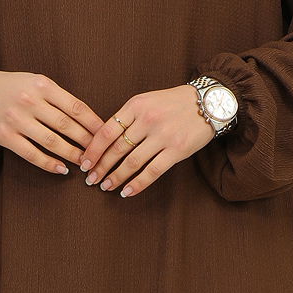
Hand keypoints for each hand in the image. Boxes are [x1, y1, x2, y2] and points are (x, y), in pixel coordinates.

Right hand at [0, 69, 102, 174]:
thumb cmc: (11, 87)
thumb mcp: (35, 82)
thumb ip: (57, 97)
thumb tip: (87, 119)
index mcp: (42, 85)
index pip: (76, 107)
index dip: (94, 123)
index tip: (106, 135)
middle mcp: (30, 101)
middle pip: (67, 126)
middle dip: (87, 142)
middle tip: (100, 153)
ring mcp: (16, 120)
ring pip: (52, 142)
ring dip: (72, 155)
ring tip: (85, 163)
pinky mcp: (5, 136)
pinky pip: (32, 154)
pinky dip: (49, 164)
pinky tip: (62, 169)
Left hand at [77, 85, 215, 197]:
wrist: (209, 102)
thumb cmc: (173, 103)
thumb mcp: (146, 101)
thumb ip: (127, 118)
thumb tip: (102, 141)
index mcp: (136, 105)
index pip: (106, 131)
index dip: (93, 150)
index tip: (84, 163)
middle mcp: (148, 120)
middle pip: (116, 149)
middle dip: (100, 167)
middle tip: (90, 179)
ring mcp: (163, 136)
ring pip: (132, 162)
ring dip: (115, 177)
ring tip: (106, 186)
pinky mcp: (177, 150)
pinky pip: (152, 171)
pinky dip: (137, 184)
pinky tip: (126, 191)